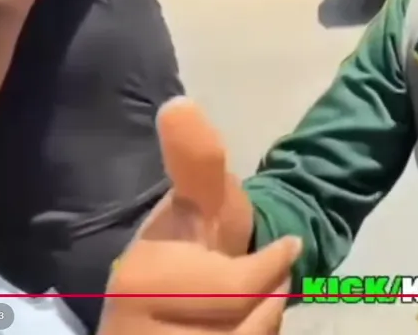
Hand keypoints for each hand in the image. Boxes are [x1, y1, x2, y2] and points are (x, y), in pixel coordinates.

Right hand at [99, 98, 301, 334]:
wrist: (169, 306)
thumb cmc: (193, 246)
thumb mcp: (203, 201)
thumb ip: (197, 160)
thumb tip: (179, 105)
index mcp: (139, 280)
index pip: (236, 288)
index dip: (271, 269)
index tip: (288, 249)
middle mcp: (129, 331)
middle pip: (242, 327)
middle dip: (265, 301)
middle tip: (264, 283)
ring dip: (260, 328)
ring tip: (250, 308)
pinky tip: (240, 331)